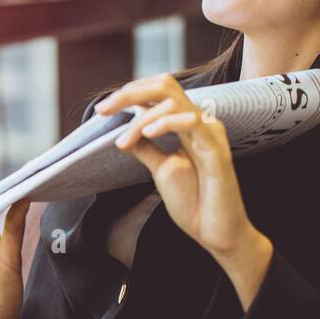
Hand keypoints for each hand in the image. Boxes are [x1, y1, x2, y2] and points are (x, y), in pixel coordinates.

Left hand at [95, 73, 272, 307]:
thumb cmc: (194, 202)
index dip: (129, 94)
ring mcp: (211, 134)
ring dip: (141, 119)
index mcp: (188, 124)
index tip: (102, 110)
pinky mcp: (217, 151)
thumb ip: (146, 148)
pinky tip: (148, 134)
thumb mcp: (162, 169)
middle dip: (129, 92)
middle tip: (104, 109)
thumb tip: (122, 134)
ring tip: (125, 141)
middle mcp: (201, 123)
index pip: (158, 92)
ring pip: (173, 102)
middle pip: (165, 85)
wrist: (215, 233)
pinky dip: (165, 123)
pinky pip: (192, 122)